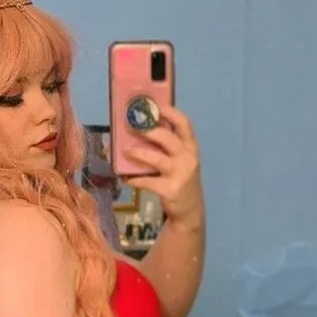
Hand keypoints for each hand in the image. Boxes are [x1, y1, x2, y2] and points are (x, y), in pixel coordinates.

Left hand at [123, 105, 203, 225]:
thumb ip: (170, 145)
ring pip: (156, 158)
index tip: (155, 107)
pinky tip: (126, 178)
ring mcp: (180, 174)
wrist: (191, 209)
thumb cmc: (182, 179)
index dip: (170, 112)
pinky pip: (148, 182)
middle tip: (131, 126)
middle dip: (148, 130)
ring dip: (138, 153)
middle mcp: (188, 158)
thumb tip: (144, 127)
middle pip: (167, 138)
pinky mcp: (170, 190)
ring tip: (126, 151)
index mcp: (191, 147)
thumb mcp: (183, 160)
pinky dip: (135, 179)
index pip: (184, 123)